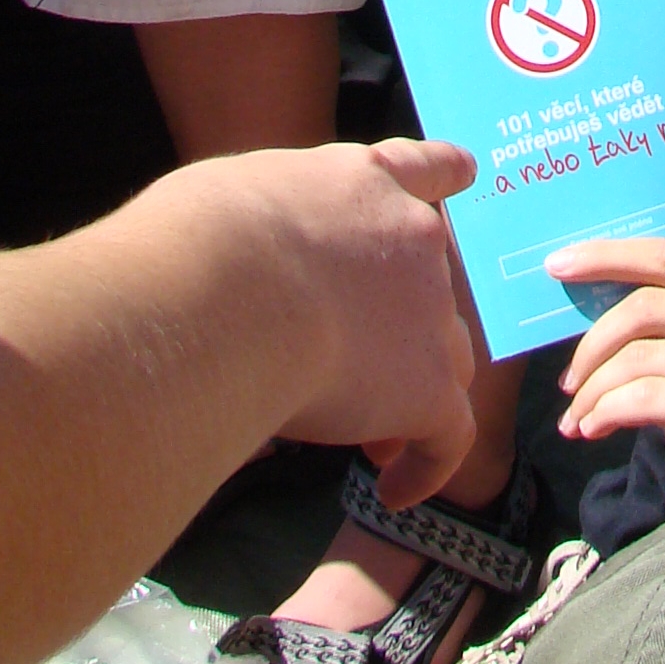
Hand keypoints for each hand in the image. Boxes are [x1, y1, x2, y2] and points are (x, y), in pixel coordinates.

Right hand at [251, 136, 480, 505]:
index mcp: (360, 182)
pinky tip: (394, 493)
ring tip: (372, 449)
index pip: (418, 170)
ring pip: (447, 360)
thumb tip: (244, 268)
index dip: (443, 176)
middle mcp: (412, 237)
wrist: (227, 293)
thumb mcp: (231, 201)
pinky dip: (427, 464)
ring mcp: (430, 312)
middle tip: (354, 377)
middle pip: (427, 285)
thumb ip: (262, 227)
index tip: (465, 177)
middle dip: (399, 331)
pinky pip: (448, 435)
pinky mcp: (428, 387)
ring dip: (414, 399)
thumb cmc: (198, 241)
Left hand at [550, 236, 664, 497]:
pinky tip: (593, 430)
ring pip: (638, 357)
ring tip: (577, 417)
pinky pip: (642, 399)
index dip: (610, 257)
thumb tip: (588, 295)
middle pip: (647, 305)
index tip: (558, 265)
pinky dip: (605, 413)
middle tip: (565, 380)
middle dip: (591, 342)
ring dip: (593, 391)